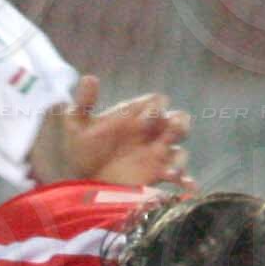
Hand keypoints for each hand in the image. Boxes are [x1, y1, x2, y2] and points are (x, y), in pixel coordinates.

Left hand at [61, 75, 194, 189]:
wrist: (81, 182)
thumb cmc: (82, 150)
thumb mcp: (77, 126)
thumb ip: (84, 103)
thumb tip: (89, 78)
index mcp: (137, 115)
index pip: (157, 103)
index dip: (155, 108)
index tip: (142, 120)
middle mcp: (151, 133)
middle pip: (179, 121)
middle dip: (179, 124)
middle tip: (171, 131)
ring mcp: (157, 155)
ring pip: (180, 151)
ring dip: (180, 158)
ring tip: (170, 170)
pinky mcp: (158, 176)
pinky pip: (179, 178)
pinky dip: (187, 182)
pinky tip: (187, 187)